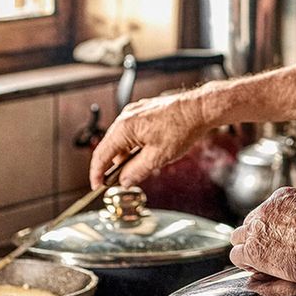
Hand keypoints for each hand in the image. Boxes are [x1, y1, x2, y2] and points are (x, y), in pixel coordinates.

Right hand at [89, 90, 211, 187]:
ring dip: (127, 155)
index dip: (97, 173)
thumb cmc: (182, 127)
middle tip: (120, 181)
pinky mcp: (143, 112)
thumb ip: (136, 172)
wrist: (199, 110)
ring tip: (142, 166)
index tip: (97, 185)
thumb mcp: (157, 158)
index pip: (101, 154)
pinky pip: (131, 131)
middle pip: (110, 146)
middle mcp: (126, 117)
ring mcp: (134, 112)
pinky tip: (147, 153)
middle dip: (114, 165)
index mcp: (124, 128)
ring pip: (122, 140)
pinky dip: (134, 145)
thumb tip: (124, 181)